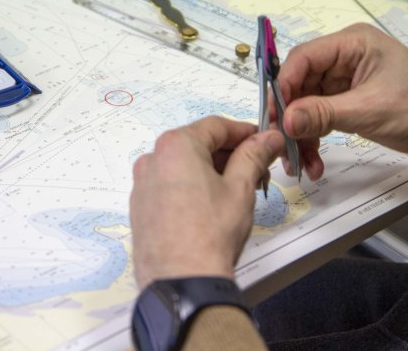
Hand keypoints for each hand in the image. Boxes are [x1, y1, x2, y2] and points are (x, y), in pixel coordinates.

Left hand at [130, 116, 283, 288]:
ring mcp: (142, 185)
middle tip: (257, 168)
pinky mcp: (140, 208)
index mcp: (175, 146)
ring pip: (183, 166)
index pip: (216, 126)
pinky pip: (169, 186)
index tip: (264, 140)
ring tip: (238, 190)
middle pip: (198, 144)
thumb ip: (254, 156)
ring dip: (211, 171)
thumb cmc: (210, 234)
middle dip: (230, 154)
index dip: (244, 132)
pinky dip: (192, 187)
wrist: (181, 282)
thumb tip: (267, 138)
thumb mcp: (241, 188)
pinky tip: (212, 206)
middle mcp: (152, 160)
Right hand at [278, 23, 407, 180]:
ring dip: (300, 135)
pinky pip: (319, 120)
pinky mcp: (348, 103)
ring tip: (298, 163)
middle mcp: (344, 58)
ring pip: (306, 106)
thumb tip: (287, 120)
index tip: (276, 115)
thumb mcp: (371, 110)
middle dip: (290, 116)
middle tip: (281, 143)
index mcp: (352, 44)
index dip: (284, 85)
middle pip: (299, 84)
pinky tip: (313, 162)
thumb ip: (324, 114)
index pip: (303, 58)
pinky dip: (313, 140)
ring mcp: (344, 82)